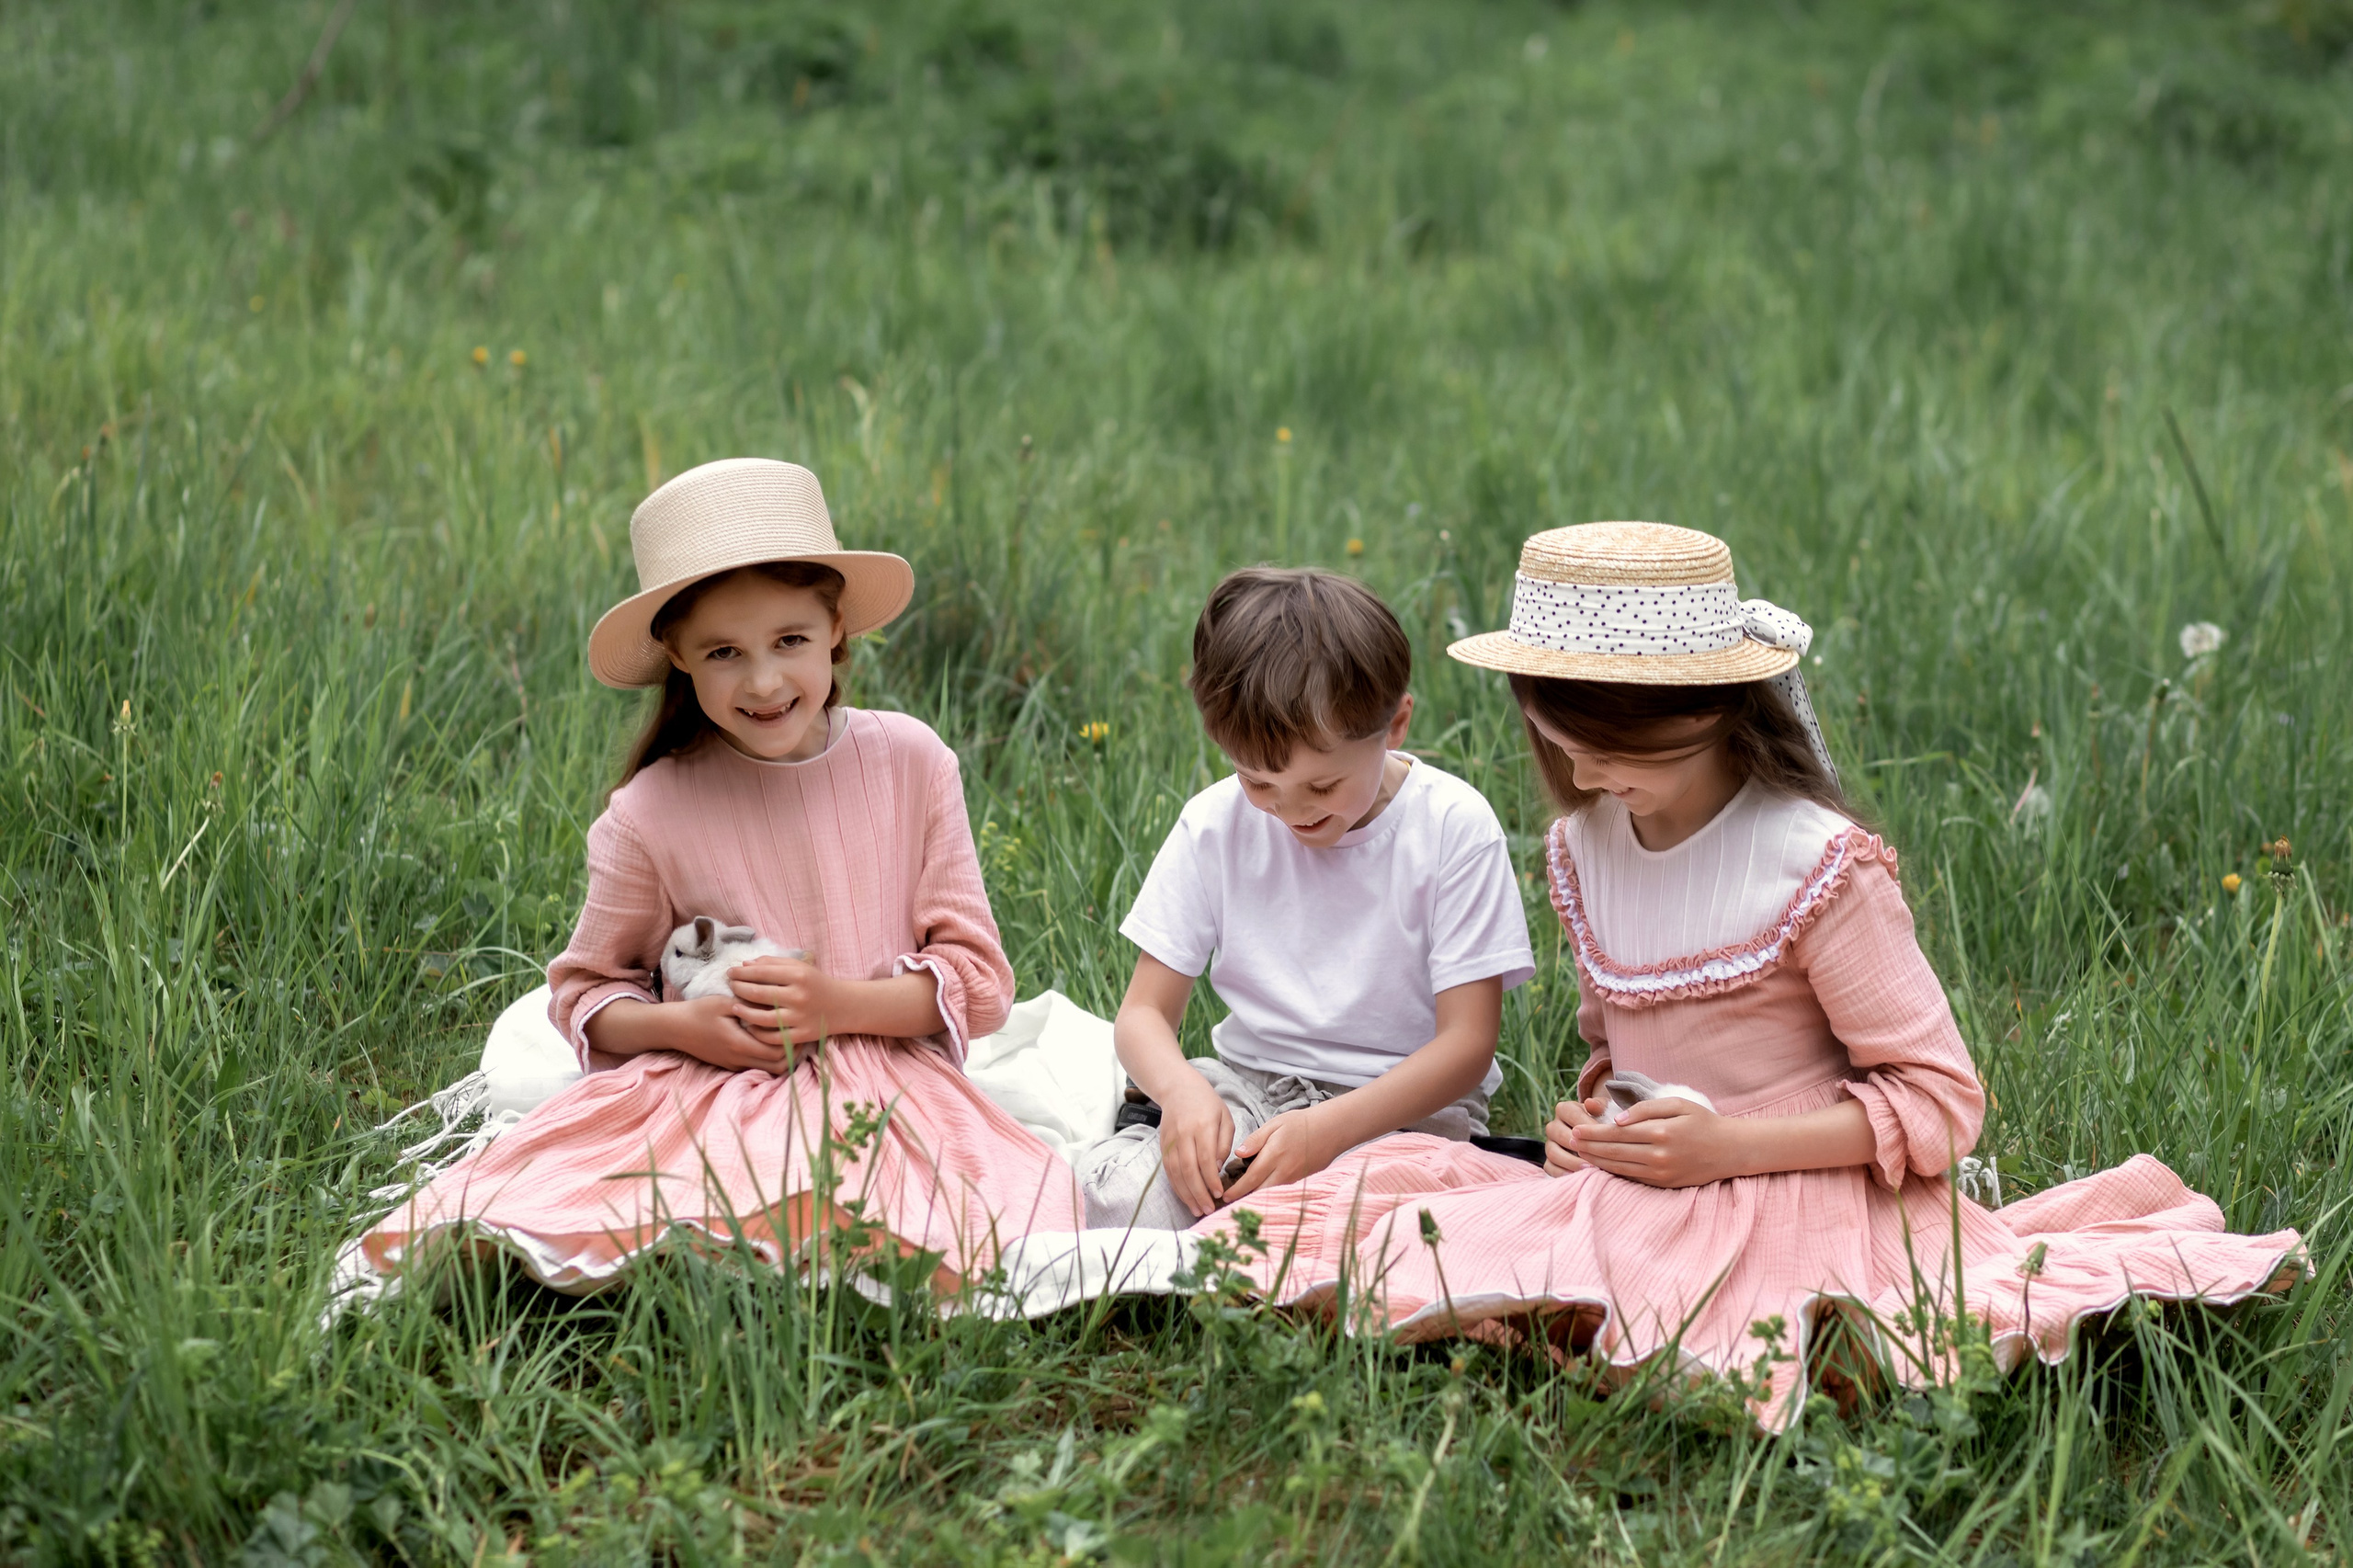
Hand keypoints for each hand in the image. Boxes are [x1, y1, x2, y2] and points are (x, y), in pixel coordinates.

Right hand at [670, 993, 798, 1072]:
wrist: (674, 1028)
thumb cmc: (698, 1012)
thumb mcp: (724, 1002)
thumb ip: (750, 1004)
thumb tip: (774, 1001)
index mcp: (739, 1044)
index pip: (777, 1052)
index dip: (793, 1043)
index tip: (799, 1027)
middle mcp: (739, 1059)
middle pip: (778, 1066)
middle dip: (793, 1052)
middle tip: (800, 1033)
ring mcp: (735, 1064)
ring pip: (769, 1068)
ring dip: (782, 1056)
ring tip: (788, 1036)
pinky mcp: (731, 1063)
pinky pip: (757, 1065)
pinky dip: (768, 1056)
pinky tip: (771, 1039)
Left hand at [724, 954, 843, 1045]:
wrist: (843, 1006)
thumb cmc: (817, 983)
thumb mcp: (800, 967)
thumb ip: (773, 963)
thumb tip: (745, 965)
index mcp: (799, 976)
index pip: (761, 972)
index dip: (742, 972)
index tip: (730, 972)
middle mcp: (799, 996)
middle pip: (758, 994)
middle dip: (739, 989)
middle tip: (730, 986)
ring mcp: (800, 1018)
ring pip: (762, 1018)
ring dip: (744, 1012)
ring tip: (735, 1006)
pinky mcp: (802, 1035)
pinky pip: (773, 1037)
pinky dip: (758, 1032)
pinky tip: (750, 1025)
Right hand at [1156, 1076, 1236, 1219]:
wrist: (1177, 1088)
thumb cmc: (1207, 1103)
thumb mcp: (1224, 1117)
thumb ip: (1224, 1142)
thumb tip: (1218, 1167)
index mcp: (1202, 1126)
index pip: (1206, 1158)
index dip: (1211, 1179)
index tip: (1219, 1193)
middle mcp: (1184, 1134)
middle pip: (1189, 1169)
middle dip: (1199, 1193)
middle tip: (1209, 1209)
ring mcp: (1171, 1141)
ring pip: (1176, 1173)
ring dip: (1186, 1194)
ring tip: (1198, 1210)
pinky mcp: (1163, 1145)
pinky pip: (1168, 1170)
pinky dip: (1176, 1186)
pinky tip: (1185, 1198)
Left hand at [1222, 1104, 1345, 1201]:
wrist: (1330, 1130)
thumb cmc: (1300, 1124)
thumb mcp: (1275, 1124)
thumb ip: (1256, 1139)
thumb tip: (1238, 1153)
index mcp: (1274, 1155)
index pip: (1251, 1179)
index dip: (1237, 1190)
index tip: (1225, 1196)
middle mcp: (1283, 1171)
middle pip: (1260, 1192)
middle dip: (1244, 1198)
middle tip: (1229, 1202)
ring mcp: (1293, 1178)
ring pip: (1270, 1194)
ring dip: (1256, 1198)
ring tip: (1241, 1200)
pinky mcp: (1300, 1181)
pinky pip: (1281, 1191)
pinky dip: (1269, 1194)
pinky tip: (1260, 1192)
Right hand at [1543, 1095, 1604, 1175]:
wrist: (1602, 1139)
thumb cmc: (1604, 1122)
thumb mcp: (1606, 1111)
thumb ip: (1600, 1106)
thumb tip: (1590, 1103)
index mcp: (1565, 1109)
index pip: (1570, 1113)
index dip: (1587, 1124)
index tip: (1603, 1135)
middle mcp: (1554, 1125)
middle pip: (1558, 1133)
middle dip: (1577, 1145)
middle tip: (1595, 1154)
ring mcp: (1550, 1144)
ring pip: (1552, 1152)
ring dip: (1571, 1161)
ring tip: (1590, 1168)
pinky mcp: (1550, 1161)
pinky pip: (1550, 1168)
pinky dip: (1563, 1174)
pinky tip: (1579, 1177)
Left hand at [1569, 1097, 1746, 1187]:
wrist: (1731, 1150)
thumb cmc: (1703, 1122)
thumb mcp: (1678, 1104)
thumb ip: (1646, 1108)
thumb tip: (1617, 1120)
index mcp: (1661, 1132)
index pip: (1618, 1134)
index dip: (1594, 1133)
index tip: (1577, 1129)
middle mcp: (1659, 1156)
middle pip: (1615, 1152)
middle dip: (1590, 1147)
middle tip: (1571, 1141)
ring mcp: (1661, 1173)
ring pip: (1620, 1168)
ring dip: (1597, 1162)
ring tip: (1579, 1153)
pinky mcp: (1664, 1184)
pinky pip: (1632, 1178)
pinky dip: (1614, 1173)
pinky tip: (1601, 1166)